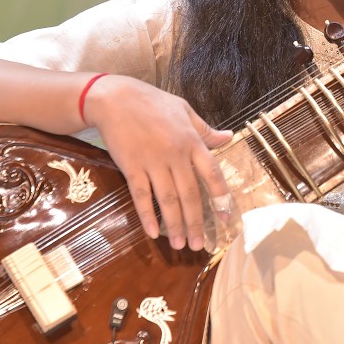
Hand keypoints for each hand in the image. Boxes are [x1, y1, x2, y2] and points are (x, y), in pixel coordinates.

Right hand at [83, 75, 232, 250]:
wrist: (114, 97)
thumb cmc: (151, 102)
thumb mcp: (184, 110)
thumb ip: (205, 129)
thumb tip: (229, 137)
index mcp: (192, 141)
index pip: (212, 173)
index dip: (220, 197)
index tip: (225, 217)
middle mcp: (175, 154)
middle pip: (190, 194)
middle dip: (195, 222)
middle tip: (199, 245)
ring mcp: (153, 161)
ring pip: (167, 200)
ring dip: (174, 225)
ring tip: (179, 245)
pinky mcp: (131, 167)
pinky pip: (141, 196)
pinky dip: (147, 215)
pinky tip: (152, 232)